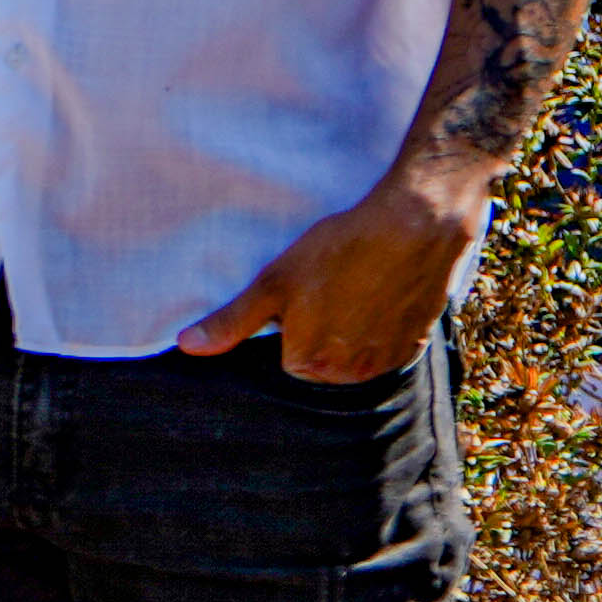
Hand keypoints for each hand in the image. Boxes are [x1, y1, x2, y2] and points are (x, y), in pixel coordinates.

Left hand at [186, 169, 484, 382]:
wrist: (414, 227)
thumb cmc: (337, 252)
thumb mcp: (272, 283)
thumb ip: (230, 321)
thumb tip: (187, 346)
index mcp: (311, 364)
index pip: (284, 355)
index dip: (288, 320)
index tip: (300, 293)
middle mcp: (352, 374)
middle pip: (318, 358)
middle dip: (317, 329)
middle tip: (327, 287)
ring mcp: (387, 361)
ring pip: (351, 353)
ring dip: (348, 329)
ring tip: (353, 287)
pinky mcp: (415, 345)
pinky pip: (384, 345)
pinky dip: (379, 325)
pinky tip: (379, 292)